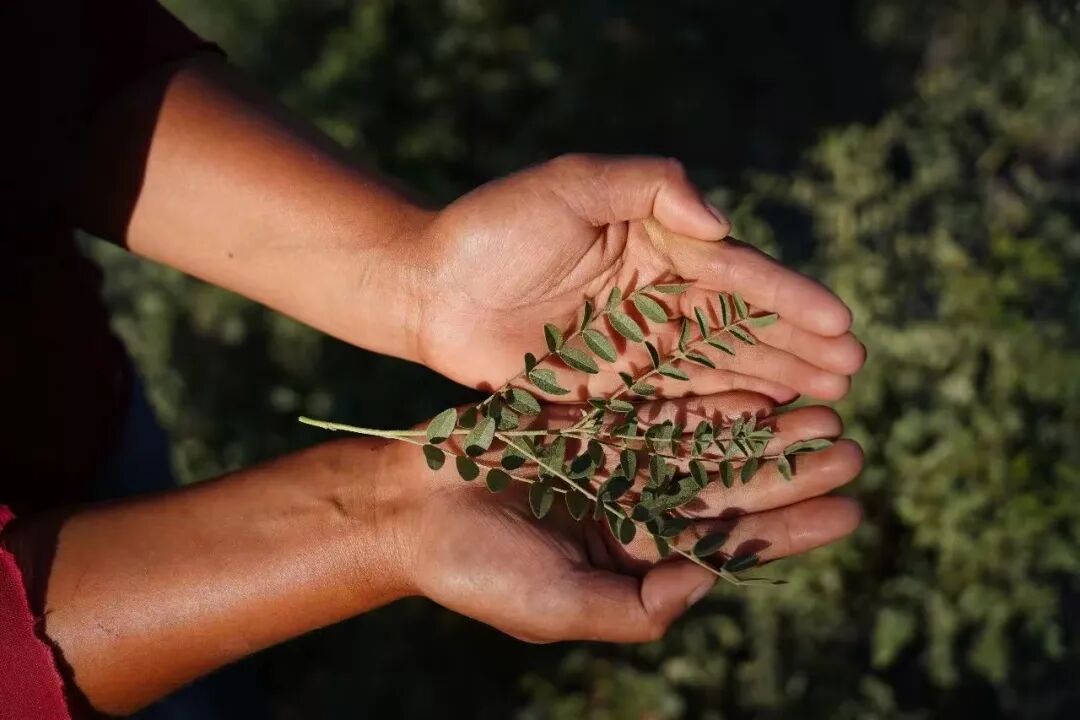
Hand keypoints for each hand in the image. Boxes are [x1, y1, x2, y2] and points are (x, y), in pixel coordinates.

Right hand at [392, 391, 861, 641]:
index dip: (793, 531)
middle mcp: (638, 513)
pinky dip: (708, 401)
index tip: (853, 511)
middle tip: (852, 445)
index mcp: (638, 565)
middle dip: (791, 471)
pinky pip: (663, 409)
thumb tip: (704, 585)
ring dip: (764, 430)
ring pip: (708, 445)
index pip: (731, 547)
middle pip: (732, 489)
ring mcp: (619, 465)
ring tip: (824, 411)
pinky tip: (754, 387)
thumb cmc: (475, 568)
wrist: (411, 508)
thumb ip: (633, 608)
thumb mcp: (555, 606)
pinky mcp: (595, 424)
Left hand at [415, 155, 865, 403]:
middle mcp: (657, 300)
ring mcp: (637, 349)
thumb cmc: (495, 226)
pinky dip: (719, 417)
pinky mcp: (610, 392)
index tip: (840, 320)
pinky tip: (762, 428)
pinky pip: (674, 406)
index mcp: (658, 244)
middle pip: (739, 328)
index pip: (735, 275)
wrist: (431, 286)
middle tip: (852, 371)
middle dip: (797, 347)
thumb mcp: (572, 183)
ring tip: (829, 399)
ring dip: (773, 384)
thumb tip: (723, 223)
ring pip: (717, 370)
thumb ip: (649, 185)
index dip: (789, 299)